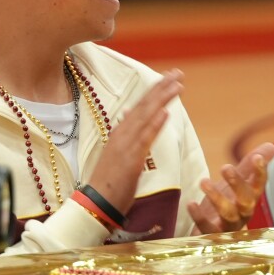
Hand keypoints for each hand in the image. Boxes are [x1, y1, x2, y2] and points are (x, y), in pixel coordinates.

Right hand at [85, 71, 184, 212]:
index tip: (169, 78)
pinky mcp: (130, 159)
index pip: (140, 106)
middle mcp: (122, 134)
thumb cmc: (108, 181)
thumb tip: (131, 113)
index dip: (154, 90)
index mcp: (120, 132)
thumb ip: (126, 132)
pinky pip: (144, 138)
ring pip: (146, 117)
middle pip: (144, 106)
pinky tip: (165, 112)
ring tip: (177, 85)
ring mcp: (125, 145)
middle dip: (161, 88)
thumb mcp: (117, 152)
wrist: (95, 201)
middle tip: (177, 73)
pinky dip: (154, 124)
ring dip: (161, 99)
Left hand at [188, 142, 273, 232]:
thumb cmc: (227, 204)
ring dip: (216, 197)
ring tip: (203, 181)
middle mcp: (243, 213)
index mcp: (250, 198)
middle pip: (246, 201)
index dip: (260, 172)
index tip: (257, 157)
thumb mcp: (238, 184)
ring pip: (228, 214)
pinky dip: (199, 216)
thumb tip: (271, 146)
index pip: (260, 185)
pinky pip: (207, 227)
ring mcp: (228, 226)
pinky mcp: (211, 234)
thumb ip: (250, 166)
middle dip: (238, 184)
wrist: (208, 231)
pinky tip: (191, 203)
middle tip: (225, 166)